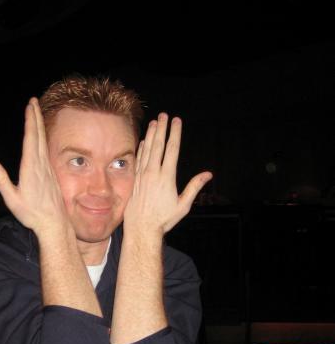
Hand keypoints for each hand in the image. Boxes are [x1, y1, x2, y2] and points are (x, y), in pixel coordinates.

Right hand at [0, 98, 68, 233]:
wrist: (54, 223)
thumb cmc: (32, 213)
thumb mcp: (12, 199)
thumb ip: (1, 180)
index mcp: (31, 167)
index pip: (31, 138)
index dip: (30, 121)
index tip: (30, 106)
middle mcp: (41, 164)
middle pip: (39, 135)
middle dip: (36, 117)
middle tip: (33, 101)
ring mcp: (47, 168)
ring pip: (43, 141)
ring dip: (39, 125)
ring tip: (36, 113)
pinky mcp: (50, 173)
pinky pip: (46, 149)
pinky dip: (42, 138)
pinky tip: (40, 137)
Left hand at [123, 113, 212, 234]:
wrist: (142, 228)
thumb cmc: (164, 219)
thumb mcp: (183, 205)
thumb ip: (194, 187)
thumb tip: (208, 174)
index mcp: (167, 177)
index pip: (172, 150)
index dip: (175, 134)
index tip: (177, 121)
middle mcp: (153, 173)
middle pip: (158, 145)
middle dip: (162, 129)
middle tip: (163, 115)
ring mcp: (142, 176)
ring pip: (147, 150)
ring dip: (151, 135)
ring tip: (154, 122)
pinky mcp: (135, 180)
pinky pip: (139, 160)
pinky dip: (141, 148)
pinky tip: (144, 140)